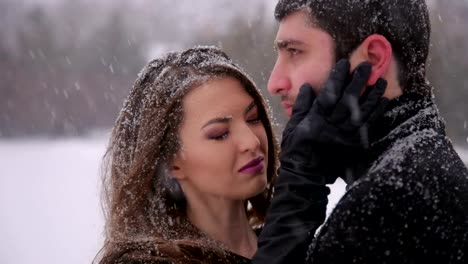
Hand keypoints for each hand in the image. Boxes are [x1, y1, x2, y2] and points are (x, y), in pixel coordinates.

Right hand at [280, 59, 387, 183]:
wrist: (305, 174)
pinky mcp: (354, 144)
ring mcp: (345, 136)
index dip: (337, 78)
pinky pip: (368, 126)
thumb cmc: (296, 149)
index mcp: (316, 119)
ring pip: (362, 111)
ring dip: (372, 95)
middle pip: (348, 99)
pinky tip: (383, 101)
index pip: (329, 94)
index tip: (344, 63)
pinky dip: (376, 112)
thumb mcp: (293, 126)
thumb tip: (308, 87)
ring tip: (380, 80)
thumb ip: (302, 107)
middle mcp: (332, 126)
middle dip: (358, 80)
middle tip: (367, 65)